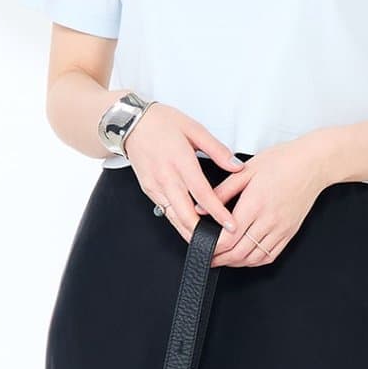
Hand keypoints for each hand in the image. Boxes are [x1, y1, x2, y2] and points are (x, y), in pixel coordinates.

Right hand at [123, 102, 243, 237]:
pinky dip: (178, 223)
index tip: (231, 225)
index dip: (217, 212)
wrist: (130, 123)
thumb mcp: (194, 129)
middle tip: (219, 245)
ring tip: (207, 245)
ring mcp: (155, 187)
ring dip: (189, 233)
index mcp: (180, 161)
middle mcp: (166, 177)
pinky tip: (190, 230)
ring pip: (173, 218)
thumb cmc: (162, 123)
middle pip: (185, 214)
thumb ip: (217, 150)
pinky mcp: (149, 191)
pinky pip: (165, 212)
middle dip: (202, 233)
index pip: (202, 194)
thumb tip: (237, 166)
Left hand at [205, 136, 333, 267]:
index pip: (229, 237)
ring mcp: (281, 229)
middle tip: (206, 256)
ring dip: (235, 263)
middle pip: (239, 252)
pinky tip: (244, 257)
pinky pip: (270, 256)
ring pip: (254, 258)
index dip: (212, 246)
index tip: (200, 245)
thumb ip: (222, 191)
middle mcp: (269, 220)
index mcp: (255, 204)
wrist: (313, 164)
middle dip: (219, 259)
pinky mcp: (289, 233)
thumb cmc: (282, 161)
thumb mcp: (246, 170)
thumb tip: (200, 208)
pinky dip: (254, 261)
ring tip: (222, 259)